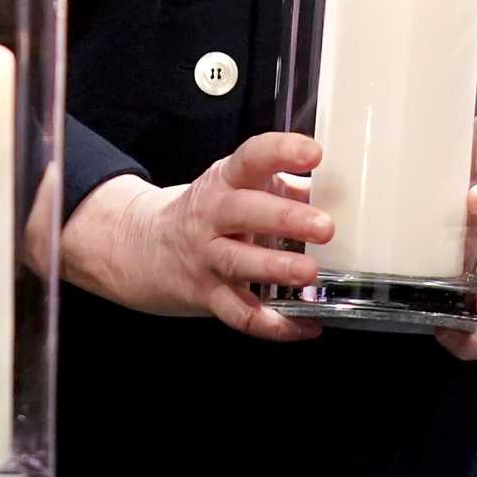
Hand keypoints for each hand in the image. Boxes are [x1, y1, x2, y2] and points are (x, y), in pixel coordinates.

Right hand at [62, 132, 330, 341]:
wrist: (143, 247)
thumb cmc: (207, 213)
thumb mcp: (237, 188)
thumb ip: (284, 188)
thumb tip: (334, 191)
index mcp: (225, 181)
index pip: (251, 157)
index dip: (281, 152)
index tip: (313, 153)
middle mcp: (212, 216)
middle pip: (244, 212)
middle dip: (285, 218)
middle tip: (324, 227)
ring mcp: (207, 257)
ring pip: (240, 263)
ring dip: (277, 269)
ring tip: (310, 274)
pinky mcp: (207, 295)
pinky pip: (240, 313)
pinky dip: (274, 324)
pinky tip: (305, 324)